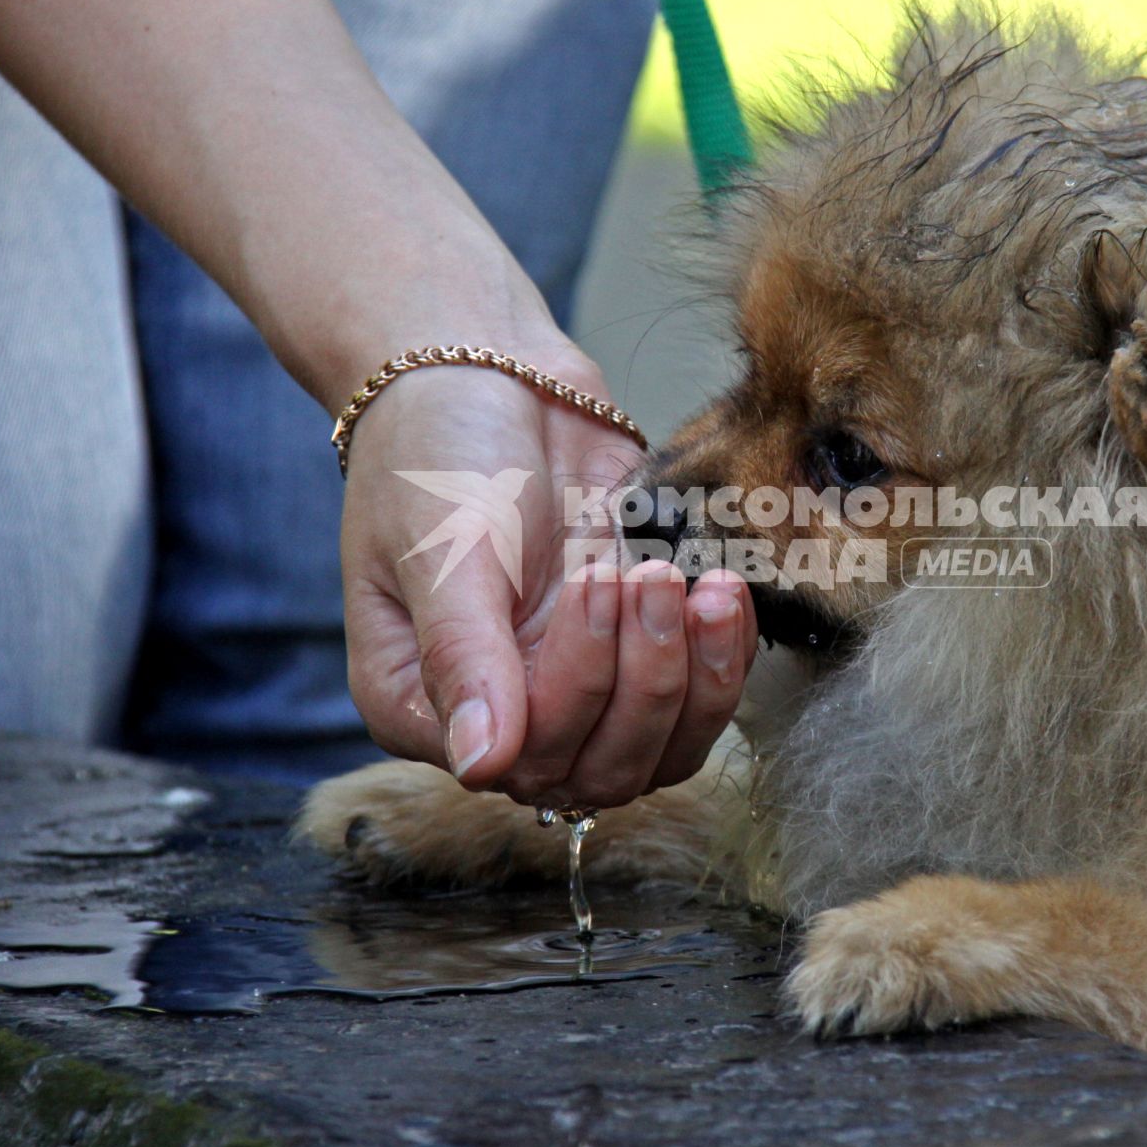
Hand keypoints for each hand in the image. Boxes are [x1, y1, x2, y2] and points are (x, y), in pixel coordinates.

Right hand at [338, 342, 756, 809]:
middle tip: (648, 574)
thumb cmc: (438, 452)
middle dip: (644, 677)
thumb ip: (462, 654)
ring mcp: (576, 692)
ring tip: (700, 588)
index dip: (579, 684)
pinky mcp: (636, 658)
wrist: (493, 378)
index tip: (596, 580)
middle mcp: (503, 718)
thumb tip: (482, 765)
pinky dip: (724, 659)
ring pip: (659, 752)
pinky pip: (697, 705)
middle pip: (600, 767)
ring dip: (694, 678)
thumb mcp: (442, 546)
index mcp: (423, 708)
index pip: (525, 755)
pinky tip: (724, 594)